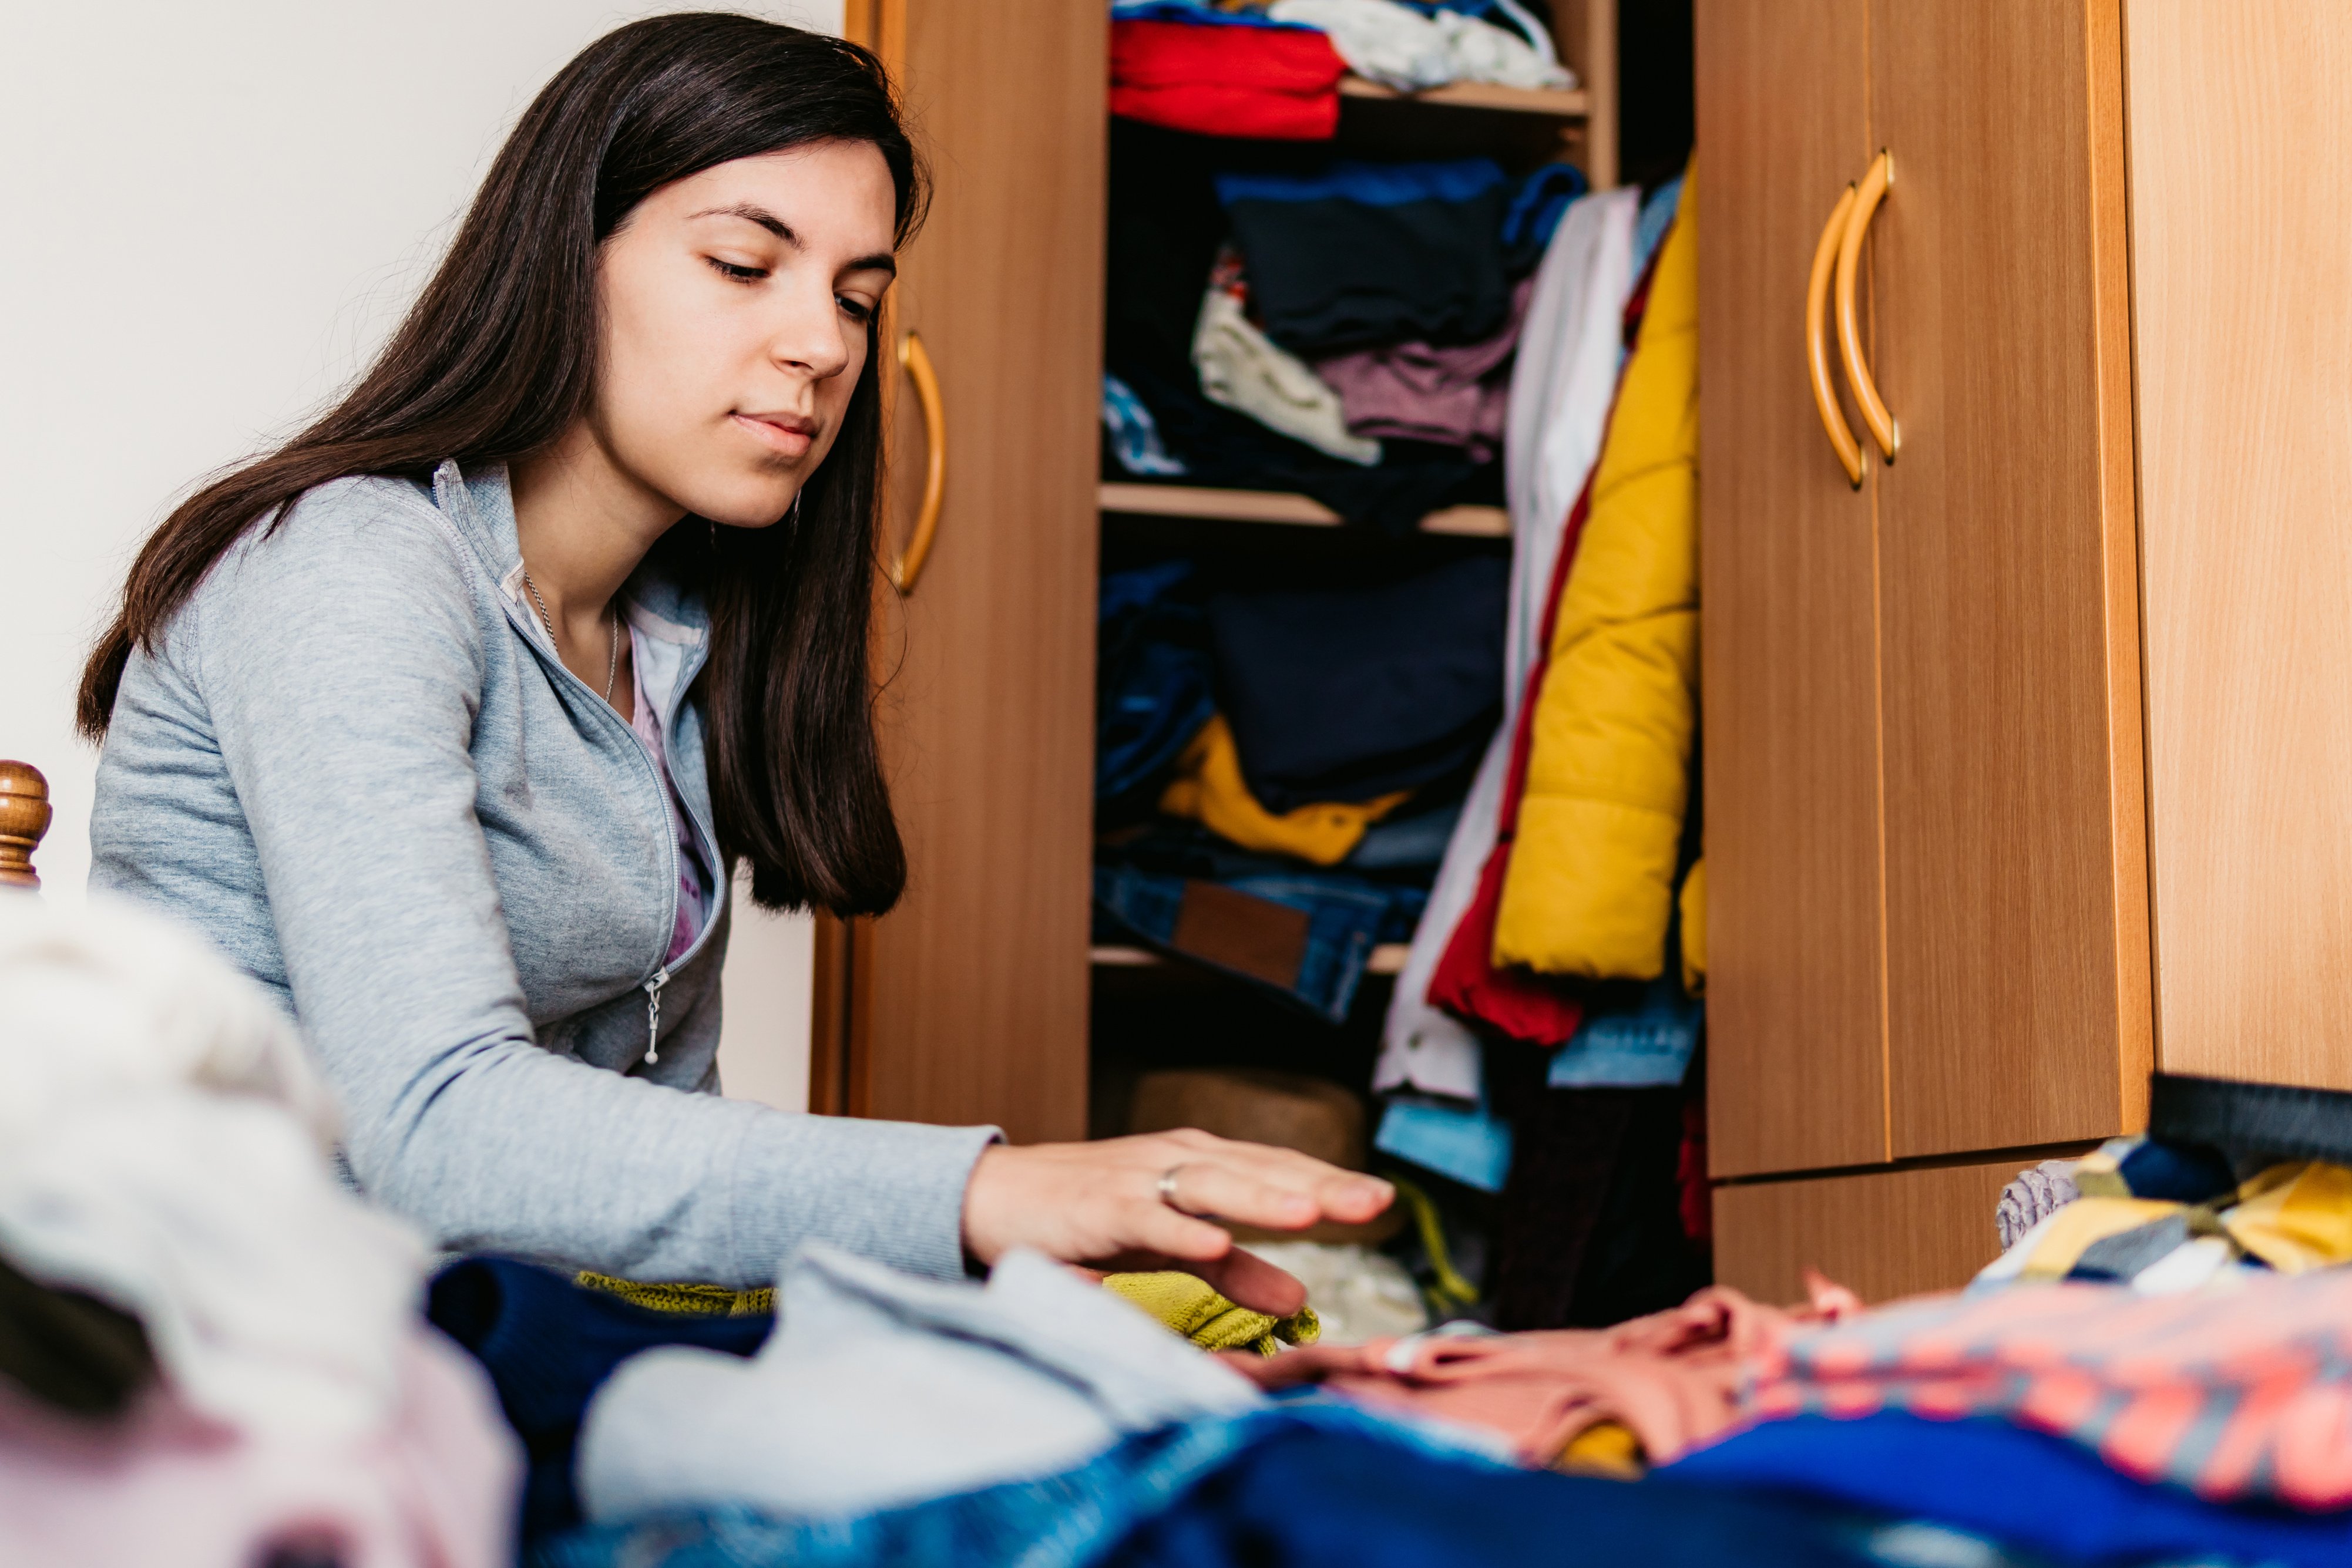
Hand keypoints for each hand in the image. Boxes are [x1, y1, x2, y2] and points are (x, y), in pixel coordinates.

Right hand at [960, 1129, 1393, 1316]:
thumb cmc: (1088, 1219)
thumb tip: (1301, 1296)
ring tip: (1310, 1213)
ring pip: (1211, 1184)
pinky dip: (1178, 1229)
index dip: (1332, 1184)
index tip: (1385, 1201)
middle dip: (1319, 1185)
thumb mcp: (1172, 1248)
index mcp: (1203, 1165)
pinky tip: (1211, 1241)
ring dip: (1260, 1197)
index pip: (1281, 1172)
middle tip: (1374, 1201)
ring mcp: (1139, 1179)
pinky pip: (1145, 1218)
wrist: (996, 1199)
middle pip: (1260, 1171)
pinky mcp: (1098, 1206)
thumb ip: (1234, 1271)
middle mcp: (1179, 1161)